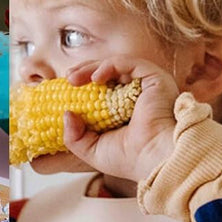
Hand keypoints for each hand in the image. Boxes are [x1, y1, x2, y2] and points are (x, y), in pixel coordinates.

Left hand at [29, 58, 180, 183]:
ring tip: (73, 78)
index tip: (66, 90)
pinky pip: (128, 63)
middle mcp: (138, 96)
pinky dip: (108, 66)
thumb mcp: (92, 150)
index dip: (84, 87)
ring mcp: (146, 86)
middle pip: (108, 75)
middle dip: (84, 72)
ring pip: (116, 66)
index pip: (104, 91)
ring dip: (91, 68)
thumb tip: (66, 114)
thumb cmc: (132, 158)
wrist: (155, 157)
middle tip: (67, 78)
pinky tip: (94, 78)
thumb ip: (75, 136)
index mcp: (126, 112)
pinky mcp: (154, 78)